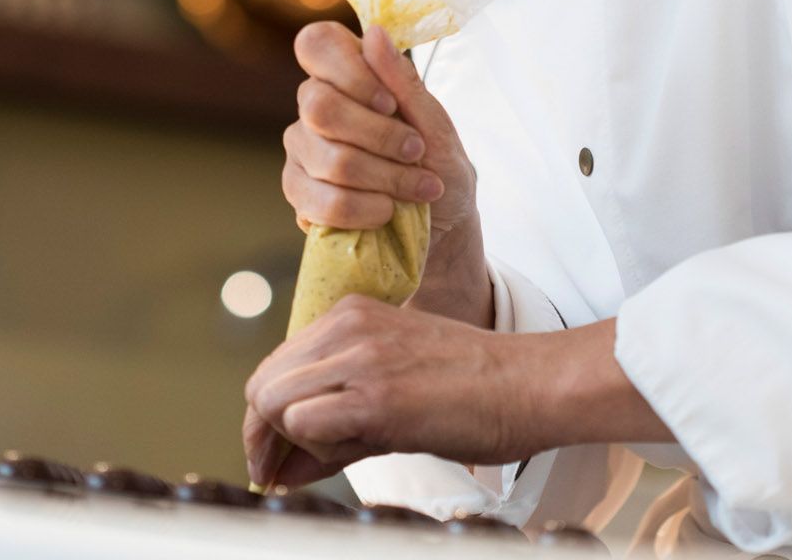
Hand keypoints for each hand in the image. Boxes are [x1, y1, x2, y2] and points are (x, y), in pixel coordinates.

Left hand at [243, 302, 673, 491]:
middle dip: (260, 437)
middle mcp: (346, 326)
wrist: (530, 384)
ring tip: (326, 461)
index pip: (276, 366)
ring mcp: (358, 356)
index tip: (269, 457)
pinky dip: (310, 450)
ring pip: (274, 401)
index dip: (264, 419)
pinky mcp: (374, 394)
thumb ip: (336, 429)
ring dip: (288, 443)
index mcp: (349, 315)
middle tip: (274, 475)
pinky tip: (344, 456)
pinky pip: (304, 421)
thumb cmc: (475, 391)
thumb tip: (282, 470)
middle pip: (264, 384)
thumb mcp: (393, 391)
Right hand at [285, 22, 479, 236]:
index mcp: (347, 75)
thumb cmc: (439, 166)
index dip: (350, 72)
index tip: (389, 103)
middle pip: (320, 106)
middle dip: (380, 136)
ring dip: (388, 179)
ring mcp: (301, 150)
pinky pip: (323, 202)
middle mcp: (315, 106)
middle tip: (416, 152)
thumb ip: (403, 82)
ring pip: (330, 159)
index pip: (316, 43)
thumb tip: (373, 33)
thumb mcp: (436, 124)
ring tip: (418, 190)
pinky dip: (367, 210)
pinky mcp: (299, 194)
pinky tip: (387, 211)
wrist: (444, 227)